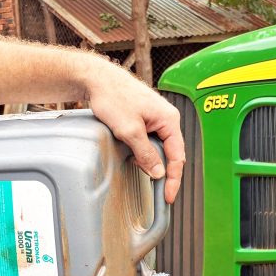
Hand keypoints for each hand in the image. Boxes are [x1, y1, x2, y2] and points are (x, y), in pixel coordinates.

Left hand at [85, 60, 185, 202]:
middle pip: (170, 153)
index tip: (168, 195)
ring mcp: (156, 118)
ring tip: (133, 161)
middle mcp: (166, 118)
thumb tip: (159, 173)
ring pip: (158, 147)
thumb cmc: (114, 97)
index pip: (178, 156)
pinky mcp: (145, 118)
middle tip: (154, 188)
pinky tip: (130, 151)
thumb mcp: (130, 131)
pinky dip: (142, 150)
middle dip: (161, 169)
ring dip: (148, 158)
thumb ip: (146, 154)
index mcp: (169, 120)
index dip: (174, 178)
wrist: (98, 80)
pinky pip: (149, 140)